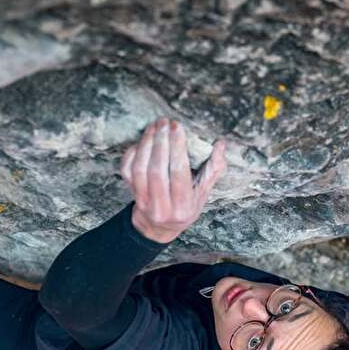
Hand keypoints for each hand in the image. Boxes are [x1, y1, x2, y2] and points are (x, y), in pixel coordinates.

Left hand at [121, 117, 226, 241]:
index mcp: (183, 206)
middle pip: (157, 170)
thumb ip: (214, 169)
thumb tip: (221, 144)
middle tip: (164, 122)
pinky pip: (127, 170)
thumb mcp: (203, 193)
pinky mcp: (131, 194)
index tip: (177, 127)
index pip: (179, 173)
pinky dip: (133, 152)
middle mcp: (161, 207)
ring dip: (146, 143)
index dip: (177, 148)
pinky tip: (143, 140)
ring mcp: (143, 202)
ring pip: (140, 169)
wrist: (157, 227)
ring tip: (154, 126)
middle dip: (160, 142)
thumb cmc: (185, 206)